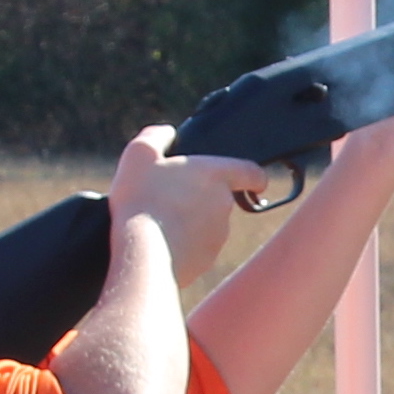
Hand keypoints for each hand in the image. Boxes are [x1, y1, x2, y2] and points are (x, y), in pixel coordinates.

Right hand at [109, 126, 266, 285]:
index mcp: (216, 175)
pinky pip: (197, 250)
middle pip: (221, 200)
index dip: (253, 177)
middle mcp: (225, 205)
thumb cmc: (142, 198)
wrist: (141, 252)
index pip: (253, 173)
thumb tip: (167, 133)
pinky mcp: (206, 260)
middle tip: (170, 199)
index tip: (251, 182)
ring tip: (158, 223)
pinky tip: (158, 244)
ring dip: (191, 223)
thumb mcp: (139, 153)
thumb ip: (156, 136)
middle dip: (201, 200)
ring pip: (209, 226)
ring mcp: (218, 235)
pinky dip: (183, 246)